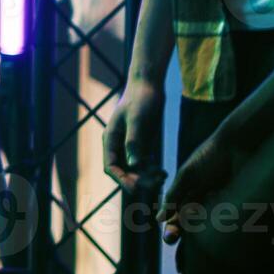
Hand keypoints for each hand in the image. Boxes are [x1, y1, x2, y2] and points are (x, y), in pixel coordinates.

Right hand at [103, 78, 166, 196]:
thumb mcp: (138, 120)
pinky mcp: (141, 143)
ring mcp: (130, 144)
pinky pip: (144, 163)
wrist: (148, 84)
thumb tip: (133, 164)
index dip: (121, 179)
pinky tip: (163, 171)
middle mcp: (118, 144)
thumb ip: (134, 141)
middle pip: (123, 170)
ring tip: (162, 177)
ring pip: (134, 169)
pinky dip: (151, 170)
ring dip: (146, 177)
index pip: (111, 166)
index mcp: (110, 139)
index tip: (136, 188)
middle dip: (137, 180)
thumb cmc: (141, 99)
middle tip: (155, 185)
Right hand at [160, 130, 234, 244]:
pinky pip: (224, 218)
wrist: (237, 145)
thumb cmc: (210, 156)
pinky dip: (216, 219)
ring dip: (194, 227)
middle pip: (190, 221)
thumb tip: (159, 217)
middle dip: (179, 231)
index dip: (172, 225)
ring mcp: (220, 202)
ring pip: (205, 223)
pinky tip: (208, 216)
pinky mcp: (235, 204)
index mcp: (189, 192)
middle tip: (171, 239)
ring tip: (185, 228)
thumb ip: (173, 195)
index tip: (168, 236)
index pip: (177, 214)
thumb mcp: (187, 176)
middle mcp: (204, 199)